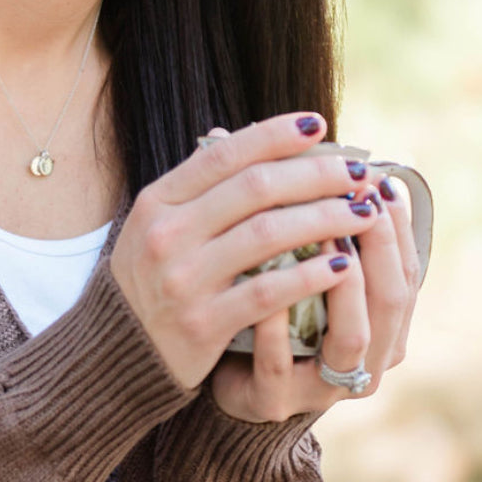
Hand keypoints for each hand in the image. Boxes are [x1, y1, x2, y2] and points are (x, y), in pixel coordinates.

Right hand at [108, 113, 398, 415]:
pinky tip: (342, 266)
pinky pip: (269, 292)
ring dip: (327, 219)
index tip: (318, 126)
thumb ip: (195, 187)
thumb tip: (235, 136)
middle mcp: (167, 235)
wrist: (117, 355)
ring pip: (269, 235)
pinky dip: (311, 275)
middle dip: (317, 175)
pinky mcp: (203, 324)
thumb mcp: (155, 227)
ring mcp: (184, 280)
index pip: (224, 155)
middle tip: (358, 173)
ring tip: (363, 214)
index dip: (274, 135)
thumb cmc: (150, 283)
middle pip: (256, 188)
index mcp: (157, 202)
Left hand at [209, 150, 421, 422]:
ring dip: (341, 285)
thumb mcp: (284, 263)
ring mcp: (320, 385)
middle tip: (359, 200)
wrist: (201, 373)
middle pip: (392, 300)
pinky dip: (275, 328)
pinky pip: (280, 365)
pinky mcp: (273, 401)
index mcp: (373, 322)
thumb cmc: (252, 307)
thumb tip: (306, 139)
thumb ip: (306, 223)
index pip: (406, 271)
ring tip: (323, 239)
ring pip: (351, 336)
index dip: (398, 228)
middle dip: (380, 247)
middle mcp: (359, 357)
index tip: (381, 181)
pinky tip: (261, 296)